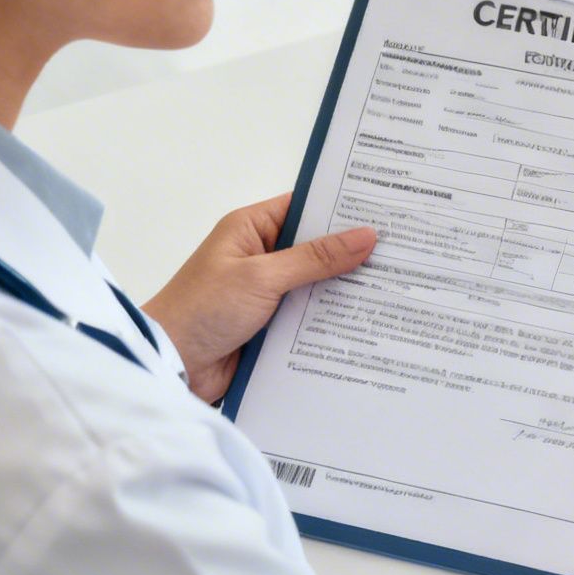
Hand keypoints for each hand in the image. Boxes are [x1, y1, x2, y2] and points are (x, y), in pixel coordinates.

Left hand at [143, 193, 375, 401]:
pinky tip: (368, 322)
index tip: (385, 210)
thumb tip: (364, 236)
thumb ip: (315, 258)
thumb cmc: (200, 310)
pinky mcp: (272, 326)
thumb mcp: (262, 277)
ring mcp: (268, 293)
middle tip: (403, 251)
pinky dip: (333, 320)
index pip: (305, 208)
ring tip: (396, 286)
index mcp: (251, 229)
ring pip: (318, 286)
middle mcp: (261, 257)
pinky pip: (310, 317)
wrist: (169, 367)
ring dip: (345, 290)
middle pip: (317, 249)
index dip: (342, 209)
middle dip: (353, 253)